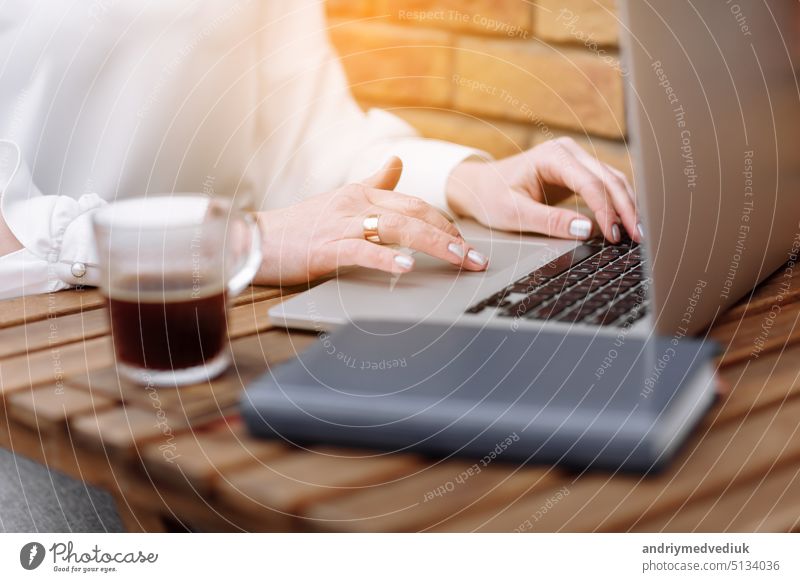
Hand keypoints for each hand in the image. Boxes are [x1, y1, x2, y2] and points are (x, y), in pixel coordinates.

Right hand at [253, 157, 488, 285]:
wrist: (254, 240)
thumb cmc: (299, 227)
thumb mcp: (340, 200)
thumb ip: (374, 184)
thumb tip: (398, 163)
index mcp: (362, 194)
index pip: (415, 204)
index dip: (445, 222)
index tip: (466, 243)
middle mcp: (356, 205)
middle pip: (415, 214)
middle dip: (452, 236)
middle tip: (476, 258)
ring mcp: (341, 226)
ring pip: (398, 229)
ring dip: (435, 245)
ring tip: (460, 260)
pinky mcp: (325, 249)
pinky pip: (363, 252)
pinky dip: (387, 260)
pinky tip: (408, 268)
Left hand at [446, 137, 641, 243]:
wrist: (481, 186)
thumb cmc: (492, 196)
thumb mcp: (515, 213)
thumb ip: (550, 221)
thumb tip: (586, 230)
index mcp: (553, 156)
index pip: (591, 183)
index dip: (606, 210)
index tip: (614, 235)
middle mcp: (569, 152)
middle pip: (610, 180)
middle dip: (626, 209)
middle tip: (638, 237)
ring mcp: (576, 161)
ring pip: (613, 182)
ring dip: (627, 207)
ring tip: (637, 234)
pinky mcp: (579, 173)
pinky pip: (606, 187)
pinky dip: (618, 205)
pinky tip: (626, 225)